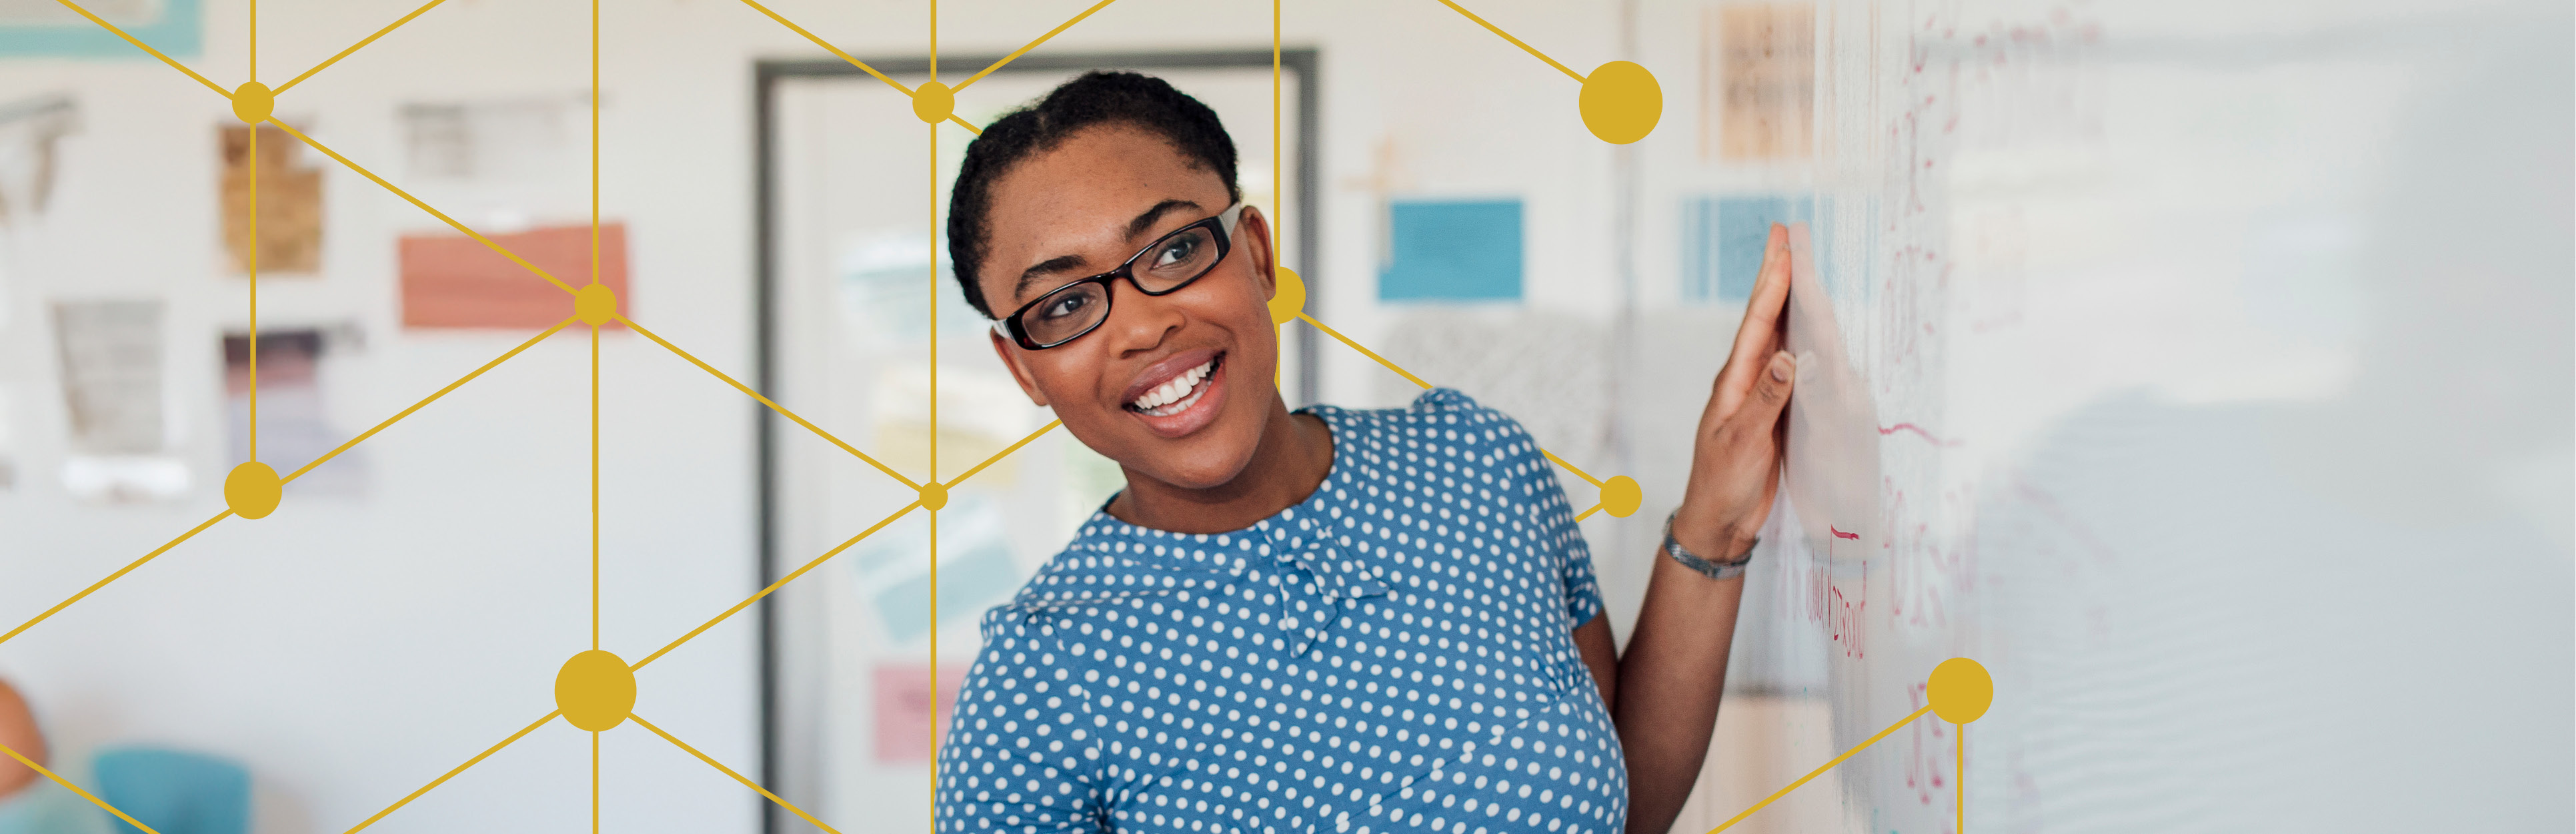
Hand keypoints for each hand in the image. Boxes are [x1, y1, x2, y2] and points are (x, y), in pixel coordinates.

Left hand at [1672, 222, 1795, 560]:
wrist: (1719, 521)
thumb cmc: (1723, 484)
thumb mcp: (1744, 442)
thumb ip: (1766, 400)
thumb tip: (1788, 356)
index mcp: (1733, 381)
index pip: (1756, 324)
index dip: (1772, 285)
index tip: (1783, 248)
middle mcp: (1746, 380)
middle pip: (1764, 319)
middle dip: (1776, 277)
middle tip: (1784, 235)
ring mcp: (1760, 395)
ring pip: (1777, 338)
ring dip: (1788, 302)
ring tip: (1798, 266)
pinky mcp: (1774, 413)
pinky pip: (1791, 367)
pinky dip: (1800, 340)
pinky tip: (1810, 329)